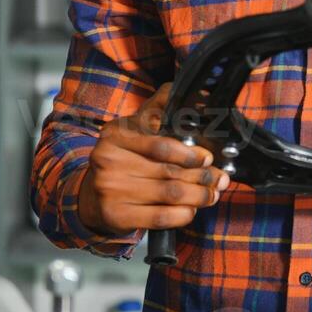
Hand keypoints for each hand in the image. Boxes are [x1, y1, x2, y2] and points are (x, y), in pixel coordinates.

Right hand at [78, 83, 228, 236]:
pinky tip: (191, 210)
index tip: (209, 158)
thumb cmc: (123, 158)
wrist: (91, 195)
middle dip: (202, 177)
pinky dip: (182, 214)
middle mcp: (109, 160)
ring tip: (213, 194)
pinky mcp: (116, 216)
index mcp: (116, 134)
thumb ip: (160, 108)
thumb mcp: (135, 128)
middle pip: (169, 172)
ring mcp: (110, 190)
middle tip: (220, 179)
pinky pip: (159, 217)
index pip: (160, 145)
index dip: (190, 154)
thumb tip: (197, 94)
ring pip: (169, 194)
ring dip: (199, 196)